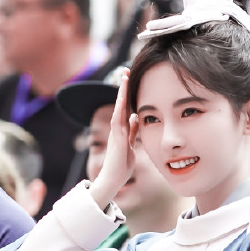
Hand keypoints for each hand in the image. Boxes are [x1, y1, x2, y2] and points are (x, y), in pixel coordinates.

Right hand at [90, 67, 138, 208]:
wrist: (113, 180)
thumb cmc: (121, 166)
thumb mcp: (131, 145)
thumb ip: (133, 131)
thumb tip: (136, 116)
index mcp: (122, 130)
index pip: (126, 108)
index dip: (129, 94)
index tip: (131, 80)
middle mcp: (118, 128)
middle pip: (121, 103)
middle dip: (124, 87)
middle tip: (126, 70)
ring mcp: (116, 132)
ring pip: (118, 108)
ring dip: (121, 92)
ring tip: (124, 76)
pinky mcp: (116, 139)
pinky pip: (117, 120)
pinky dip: (119, 108)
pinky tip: (121, 96)